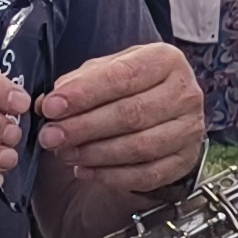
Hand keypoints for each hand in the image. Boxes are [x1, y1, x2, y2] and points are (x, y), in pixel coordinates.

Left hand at [37, 41, 204, 190]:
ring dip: (95, 154)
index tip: (52, 106)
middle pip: (132, 114)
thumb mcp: (107, 70)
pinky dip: (112, 176)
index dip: (84, 93)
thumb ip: (78, 83)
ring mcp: (189, 129)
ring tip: (65, 153)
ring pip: (140, 147)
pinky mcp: (186, 160)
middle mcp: (185, 93)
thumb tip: (47, 104)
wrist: (166, 108)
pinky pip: (148, 175)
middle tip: (52, 136)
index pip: (123, 76)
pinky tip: (86, 171)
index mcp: (165, 60)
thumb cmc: (132, 86)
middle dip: (84, 127)